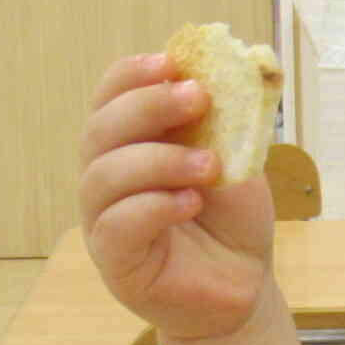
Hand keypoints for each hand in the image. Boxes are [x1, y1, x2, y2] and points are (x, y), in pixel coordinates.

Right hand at [78, 54, 276, 342]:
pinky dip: (154, 206)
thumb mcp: (235, 158)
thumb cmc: (231, 219)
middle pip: (100, 130)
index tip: (172, 62)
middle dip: (148, 105)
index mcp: (129, 145)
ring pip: (103, 176)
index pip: (110, 98)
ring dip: (158, 160)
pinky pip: (116, 226)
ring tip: (209, 165)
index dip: (132, 75)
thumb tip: (227, 67)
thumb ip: (223, 120)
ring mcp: (104, 221)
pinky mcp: (115, 262)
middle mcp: (107, 178)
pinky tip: (191, 203)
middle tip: (197, 98)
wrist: (244, 283)